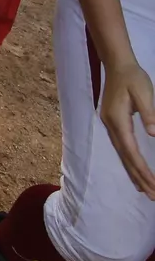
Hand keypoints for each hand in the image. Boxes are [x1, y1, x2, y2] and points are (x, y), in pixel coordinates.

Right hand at [100, 60, 154, 198]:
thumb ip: (149, 113)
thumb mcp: (145, 92)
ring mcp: (110, 125)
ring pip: (122, 154)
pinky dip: (128, 161)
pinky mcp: (113, 123)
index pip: (131, 151)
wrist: (117, 65)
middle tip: (152, 196)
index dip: (142, 169)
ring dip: (133, 172)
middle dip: (139, 177)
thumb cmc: (133, 77)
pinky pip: (121, 147)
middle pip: (125, 157)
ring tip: (144, 190)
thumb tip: (153, 134)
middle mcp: (111, 126)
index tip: (154, 185)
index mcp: (118, 120)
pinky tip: (133, 169)